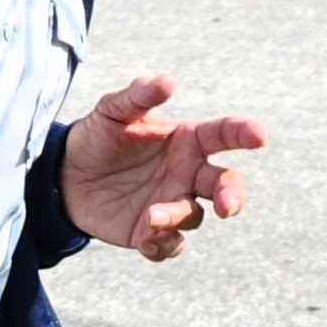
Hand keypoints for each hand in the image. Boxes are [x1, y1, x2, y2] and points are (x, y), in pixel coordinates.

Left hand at [59, 74, 266, 262]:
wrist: (66, 175)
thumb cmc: (98, 136)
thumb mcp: (113, 110)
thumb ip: (139, 95)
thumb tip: (168, 81)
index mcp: (188, 140)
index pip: (225, 134)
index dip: (245, 133)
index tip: (259, 136)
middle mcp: (188, 173)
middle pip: (225, 185)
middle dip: (232, 196)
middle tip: (228, 207)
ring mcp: (173, 203)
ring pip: (193, 217)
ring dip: (177, 219)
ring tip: (152, 216)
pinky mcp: (151, 232)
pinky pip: (170, 246)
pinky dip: (163, 245)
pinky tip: (146, 238)